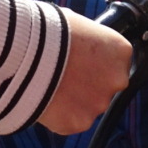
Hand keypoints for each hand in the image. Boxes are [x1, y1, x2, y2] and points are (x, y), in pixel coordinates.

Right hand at [37, 10, 133, 135]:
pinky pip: (71, 121)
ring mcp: (99, 103)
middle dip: (88, 84)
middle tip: (65, 77)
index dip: (96, 63)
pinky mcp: (79, 122)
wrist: (26, 53)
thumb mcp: (75, 24)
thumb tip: (81, 44)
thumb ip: (87, 40)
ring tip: (50, 87)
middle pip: (105, 86)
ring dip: (74, 101)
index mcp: (120, 52)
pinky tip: (45, 99)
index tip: (81, 62)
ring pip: (88, 105)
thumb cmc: (48, 31)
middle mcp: (117, 80)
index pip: (116, 62)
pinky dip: (59, 115)